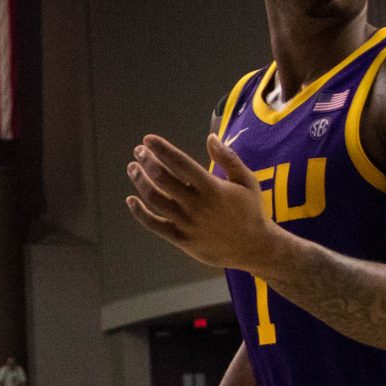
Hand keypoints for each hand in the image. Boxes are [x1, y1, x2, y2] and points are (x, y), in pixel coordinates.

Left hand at [125, 134, 275, 272]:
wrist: (254, 248)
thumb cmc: (250, 210)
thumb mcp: (247, 181)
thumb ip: (228, 159)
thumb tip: (211, 137)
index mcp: (212, 187)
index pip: (180, 162)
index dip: (162, 149)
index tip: (147, 139)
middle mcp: (196, 204)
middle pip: (162, 178)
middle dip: (147, 161)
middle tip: (138, 151)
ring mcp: (187, 223)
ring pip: (154, 199)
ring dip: (140, 181)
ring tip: (133, 168)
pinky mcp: (181, 239)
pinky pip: (154, 225)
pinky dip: (139, 212)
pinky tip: (131, 200)